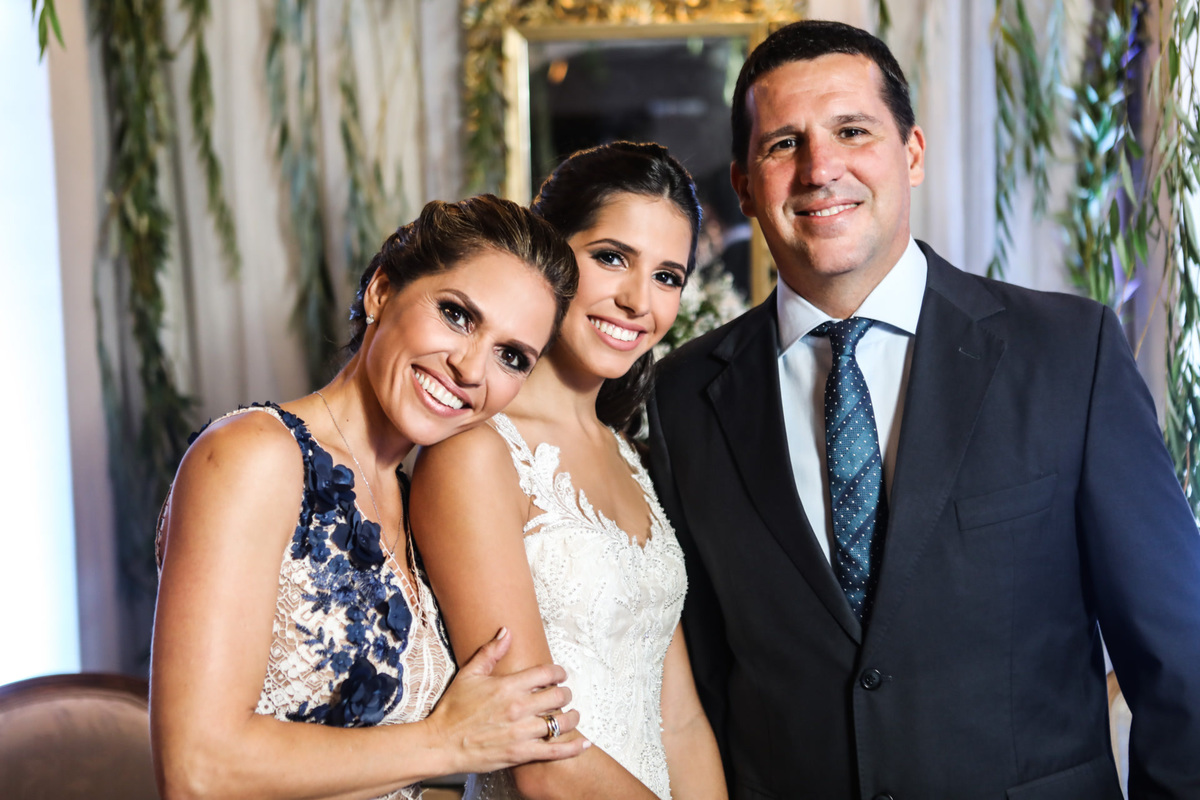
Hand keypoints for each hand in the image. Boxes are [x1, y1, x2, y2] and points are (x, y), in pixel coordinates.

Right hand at [427, 627, 589, 774]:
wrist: (441, 743)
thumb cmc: (453, 709)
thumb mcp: (468, 674)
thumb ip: (490, 652)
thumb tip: (506, 631)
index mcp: (507, 686)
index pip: (547, 673)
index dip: (559, 672)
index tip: (560, 675)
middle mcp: (517, 707)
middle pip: (558, 696)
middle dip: (565, 693)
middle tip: (564, 695)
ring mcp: (521, 732)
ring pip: (560, 722)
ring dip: (571, 717)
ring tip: (572, 715)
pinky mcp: (520, 753)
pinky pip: (554, 750)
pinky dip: (573, 747)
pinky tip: (584, 742)